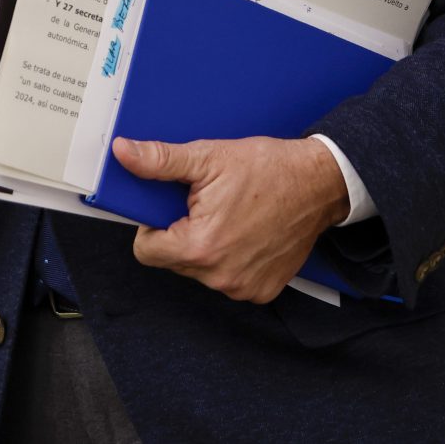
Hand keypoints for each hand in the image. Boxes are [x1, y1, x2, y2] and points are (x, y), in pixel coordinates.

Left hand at [111, 135, 350, 303]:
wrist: (320, 183)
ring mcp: (243, 288)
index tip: (172, 208)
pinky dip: (231, 259)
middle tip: (205, 205)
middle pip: (172, 261)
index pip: (145, 251)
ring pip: (199, 271)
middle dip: (180, 233)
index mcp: (200, 247)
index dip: (152, 225)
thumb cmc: (268, 168)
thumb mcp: (208, 157)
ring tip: (229, 217)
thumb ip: (160, 161)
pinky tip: (246, 233)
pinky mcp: (262, 291)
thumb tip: (124, 153)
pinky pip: (228, 279)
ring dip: (206, 247)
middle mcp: (220, 276)